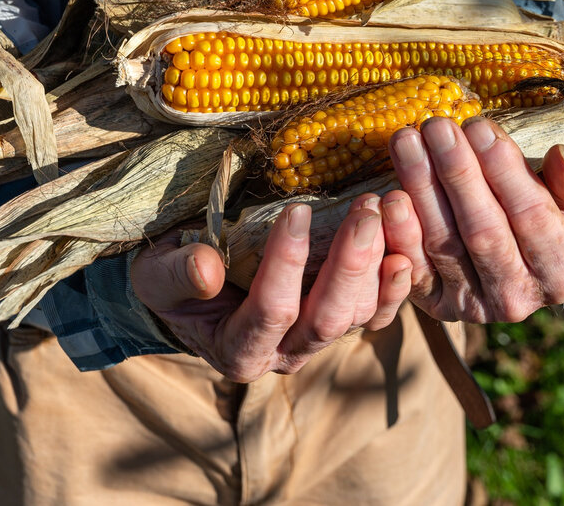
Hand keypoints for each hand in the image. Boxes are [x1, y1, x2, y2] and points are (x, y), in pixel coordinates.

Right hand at [131, 198, 411, 381]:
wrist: (188, 287)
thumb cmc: (170, 278)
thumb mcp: (159, 274)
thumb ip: (179, 274)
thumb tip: (206, 268)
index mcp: (238, 349)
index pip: (271, 311)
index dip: (286, 264)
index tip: (296, 210)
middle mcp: (285, 353)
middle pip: (328, 318)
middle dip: (350, 263)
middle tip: (366, 210)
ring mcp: (318, 339)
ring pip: (360, 314)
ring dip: (377, 262)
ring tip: (385, 209)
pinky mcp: (341, 320)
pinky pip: (378, 312)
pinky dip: (395, 285)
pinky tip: (405, 251)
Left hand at [378, 116, 563, 322]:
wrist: (517, 274)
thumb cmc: (549, 225)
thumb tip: (563, 157)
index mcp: (563, 271)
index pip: (532, 215)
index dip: (504, 170)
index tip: (478, 126)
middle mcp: (517, 297)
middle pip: (482, 230)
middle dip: (456, 172)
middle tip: (436, 126)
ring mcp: (473, 306)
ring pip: (443, 244)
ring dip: (421, 189)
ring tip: (407, 142)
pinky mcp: (435, 305)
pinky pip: (412, 269)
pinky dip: (399, 233)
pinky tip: (388, 195)